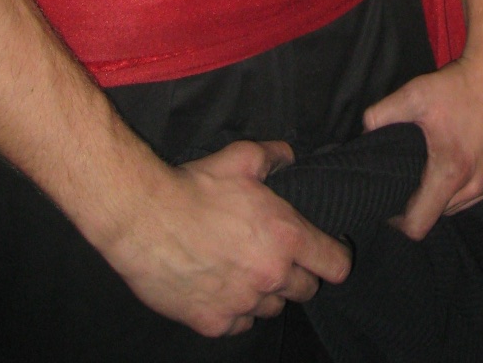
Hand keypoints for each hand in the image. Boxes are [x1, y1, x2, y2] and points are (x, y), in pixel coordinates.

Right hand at [106, 140, 351, 337]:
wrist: (146, 218)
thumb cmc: (197, 186)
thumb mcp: (243, 157)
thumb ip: (275, 156)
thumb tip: (290, 158)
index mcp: (286, 237)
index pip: (336, 265)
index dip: (335, 257)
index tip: (327, 252)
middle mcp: (271, 276)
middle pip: (307, 290)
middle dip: (299, 275)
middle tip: (280, 258)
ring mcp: (242, 303)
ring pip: (272, 309)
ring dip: (267, 294)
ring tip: (249, 272)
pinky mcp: (213, 322)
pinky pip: (239, 324)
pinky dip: (236, 311)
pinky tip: (224, 289)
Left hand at [362, 43, 482, 238]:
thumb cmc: (460, 84)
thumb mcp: (414, 94)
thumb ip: (380, 114)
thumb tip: (362, 131)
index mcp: (451, 173)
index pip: (419, 225)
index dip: (398, 222)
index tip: (389, 204)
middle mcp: (475, 186)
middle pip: (437, 216)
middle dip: (419, 204)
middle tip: (405, 180)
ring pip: (457, 207)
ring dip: (440, 197)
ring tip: (427, 172)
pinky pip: (474, 197)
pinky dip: (460, 190)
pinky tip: (451, 167)